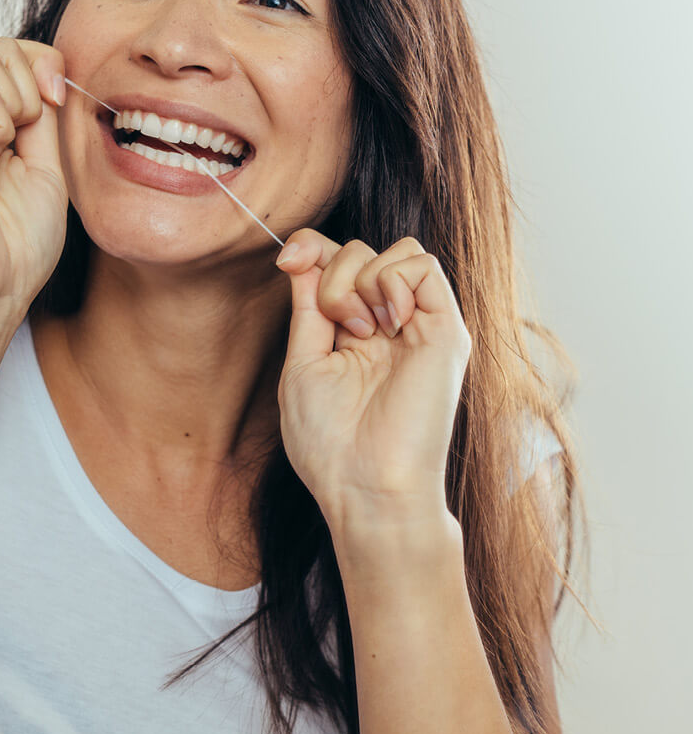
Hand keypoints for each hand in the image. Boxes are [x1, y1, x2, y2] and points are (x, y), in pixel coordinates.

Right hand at [0, 38, 68, 323]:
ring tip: (6, 150)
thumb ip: (42, 115)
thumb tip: (47, 68)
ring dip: (17, 102)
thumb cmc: (17, 244)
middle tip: (31, 133)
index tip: (57, 99)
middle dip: (31, 79)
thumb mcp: (45, 165)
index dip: (40, 62)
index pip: (4, 54)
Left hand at [274, 229, 471, 532]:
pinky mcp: (445, 330)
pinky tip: (388, 322)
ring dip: (363, 279)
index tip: (288, 260)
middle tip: (338, 328)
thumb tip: (302, 254)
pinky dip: (394, 280)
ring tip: (362, 331)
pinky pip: (423, 265)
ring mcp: (419, 324)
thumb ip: (308, 305)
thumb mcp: (303, 362)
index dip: (311, 247)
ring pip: (396, 249)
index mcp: (353, 331)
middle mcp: (388, 323)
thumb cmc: (330, 442)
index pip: (337, 261)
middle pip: (361, 249)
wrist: (367, 487)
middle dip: (333, 274)